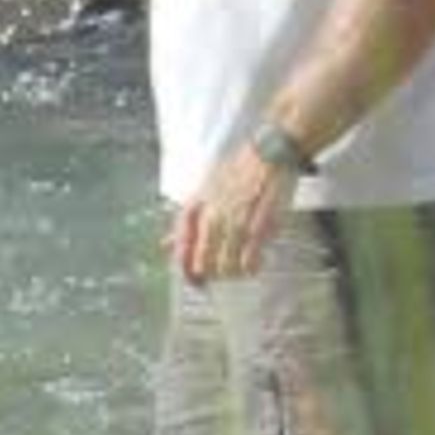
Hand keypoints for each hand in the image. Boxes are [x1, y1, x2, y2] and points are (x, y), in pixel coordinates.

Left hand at [177, 146, 295, 283]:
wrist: (269, 154)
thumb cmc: (237, 169)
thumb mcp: (204, 191)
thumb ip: (185, 222)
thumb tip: (165, 244)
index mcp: (195, 208)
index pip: (182, 250)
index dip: (186, 270)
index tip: (193, 280)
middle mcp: (211, 218)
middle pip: (203, 264)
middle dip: (211, 274)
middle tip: (221, 272)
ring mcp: (234, 223)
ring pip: (226, 267)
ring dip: (232, 272)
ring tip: (240, 269)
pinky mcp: (257, 227)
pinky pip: (248, 260)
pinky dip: (250, 267)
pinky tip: (253, 265)